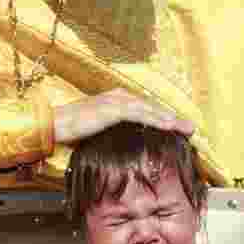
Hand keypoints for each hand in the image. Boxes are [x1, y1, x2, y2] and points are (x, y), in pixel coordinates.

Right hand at [52, 88, 194, 144]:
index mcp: (116, 100)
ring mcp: (116, 101)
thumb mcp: (96, 130)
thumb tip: (122, 146)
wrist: (53, 125)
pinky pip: (141, 115)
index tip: (177, 127)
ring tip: (186, 129)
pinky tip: (170, 127)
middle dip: (172, 118)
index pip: (145, 109)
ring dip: (170, 120)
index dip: (162, 118)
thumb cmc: (71, 130)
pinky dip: (157, 120)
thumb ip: (111, 133)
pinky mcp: (113, 109)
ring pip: (150, 110)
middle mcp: (119, 97)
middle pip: (152, 108)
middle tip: (190, 128)